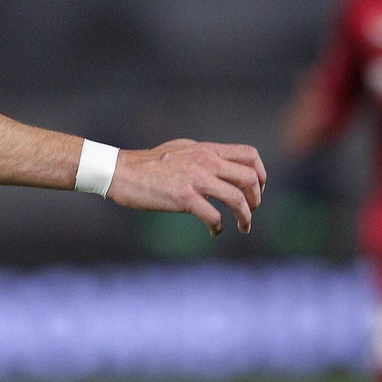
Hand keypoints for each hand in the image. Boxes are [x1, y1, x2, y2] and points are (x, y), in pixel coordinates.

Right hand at [107, 139, 266, 234]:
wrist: (120, 171)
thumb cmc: (146, 163)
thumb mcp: (180, 150)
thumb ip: (202, 156)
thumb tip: (219, 166)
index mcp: (206, 149)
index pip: (249, 154)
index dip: (261, 173)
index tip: (256, 189)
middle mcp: (205, 161)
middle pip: (250, 177)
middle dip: (256, 198)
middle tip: (251, 210)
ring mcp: (195, 179)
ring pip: (237, 198)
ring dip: (245, 217)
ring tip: (243, 227)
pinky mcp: (184, 197)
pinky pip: (213, 215)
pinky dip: (218, 226)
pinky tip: (214, 231)